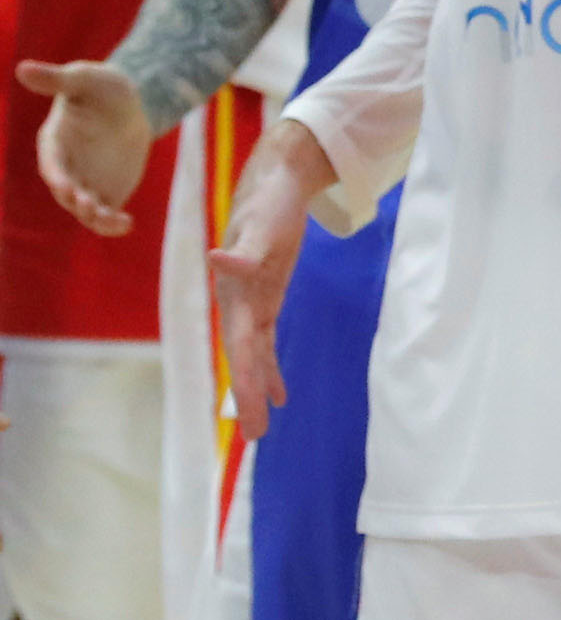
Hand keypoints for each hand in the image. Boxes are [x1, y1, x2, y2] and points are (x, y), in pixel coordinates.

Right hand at [18, 61, 152, 235]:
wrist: (127, 103)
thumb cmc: (100, 87)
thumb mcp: (83, 79)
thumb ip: (56, 80)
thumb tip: (23, 68)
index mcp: (54, 143)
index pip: (51, 164)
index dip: (58, 177)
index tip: (67, 187)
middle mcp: (65, 168)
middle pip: (66, 192)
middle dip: (77, 200)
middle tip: (92, 206)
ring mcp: (84, 183)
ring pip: (85, 209)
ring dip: (96, 217)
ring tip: (116, 221)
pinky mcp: (105, 192)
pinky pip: (105, 214)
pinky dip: (113, 223)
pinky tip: (127, 224)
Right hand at [209, 121, 330, 440]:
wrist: (274, 183)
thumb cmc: (267, 202)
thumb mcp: (261, 223)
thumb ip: (244, 247)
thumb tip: (220, 258)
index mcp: (238, 293)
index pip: (241, 345)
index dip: (244, 377)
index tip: (247, 408)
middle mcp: (240, 303)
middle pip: (244, 357)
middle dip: (247, 396)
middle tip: (255, 437)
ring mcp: (251, 302)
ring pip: (253, 356)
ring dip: (257, 390)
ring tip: (261, 430)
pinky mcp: (265, 297)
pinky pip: (265, 341)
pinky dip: (271, 368)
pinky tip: (281, 395)